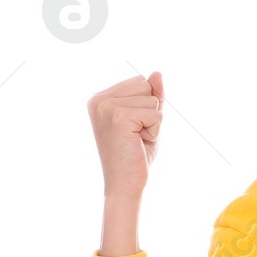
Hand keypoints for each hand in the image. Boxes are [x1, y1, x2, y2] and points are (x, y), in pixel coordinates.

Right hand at [89, 71, 163, 202]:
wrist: (125, 184)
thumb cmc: (136, 154)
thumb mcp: (147, 119)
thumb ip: (153, 95)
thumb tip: (157, 73)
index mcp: (100, 98)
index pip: (141, 81)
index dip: (147, 106)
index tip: (133, 127)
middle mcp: (99, 99)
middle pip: (147, 85)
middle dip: (151, 111)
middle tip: (135, 135)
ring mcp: (106, 107)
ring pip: (153, 99)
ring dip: (153, 122)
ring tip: (136, 139)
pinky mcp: (118, 116)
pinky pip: (156, 113)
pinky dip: (155, 131)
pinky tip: (138, 143)